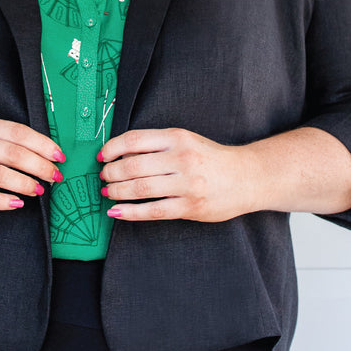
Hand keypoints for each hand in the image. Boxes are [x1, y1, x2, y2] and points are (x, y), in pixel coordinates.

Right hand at [0, 117, 65, 211]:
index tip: (60, 156)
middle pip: (12, 153)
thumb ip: (7, 140)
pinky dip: (2, 201)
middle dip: (39, 166)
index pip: (18, 132)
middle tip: (55, 177)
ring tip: (39, 190)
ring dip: (24, 184)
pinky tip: (17, 204)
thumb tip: (48, 153)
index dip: (42, 145)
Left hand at [98, 128, 254, 222]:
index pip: (135, 140)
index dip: (112, 148)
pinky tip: (116, 212)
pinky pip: (153, 211)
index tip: (102, 156)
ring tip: (108, 193)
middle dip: (111, 173)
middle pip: (133, 165)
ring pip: (140, 188)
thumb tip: (120, 154)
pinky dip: (130, 212)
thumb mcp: (186, 141)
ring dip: (117, 192)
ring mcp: (187, 184)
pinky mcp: (190, 207)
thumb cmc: (211, 159)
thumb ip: (157, 145)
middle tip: (104, 177)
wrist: (248, 177)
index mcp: (178, 138)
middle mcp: (182, 159)